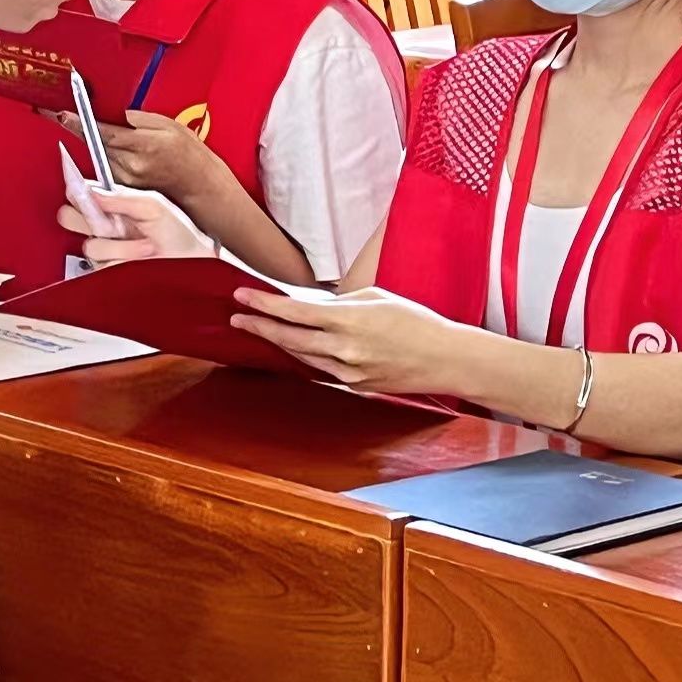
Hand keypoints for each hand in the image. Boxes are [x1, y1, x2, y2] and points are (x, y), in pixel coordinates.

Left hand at [55, 109, 218, 198]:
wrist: (201, 187)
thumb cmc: (190, 155)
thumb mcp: (170, 126)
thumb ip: (142, 119)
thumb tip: (120, 115)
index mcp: (143, 146)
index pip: (103, 133)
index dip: (80, 123)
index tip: (62, 115)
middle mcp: (132, 166)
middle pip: (96, 145)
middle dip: (82, 131)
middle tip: (65, 117)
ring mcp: (128, 181)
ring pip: (100, 158)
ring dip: (93, 145)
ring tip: (91, 133)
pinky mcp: (126, 191)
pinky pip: (108, 170)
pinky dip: (105, 159)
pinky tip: (110, 152)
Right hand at [57, 186, 211, 264]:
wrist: (191, 262)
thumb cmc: (176, 232)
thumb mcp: (151, 206)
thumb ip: (119, 199)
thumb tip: (91, 191)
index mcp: (112, 206)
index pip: (79, 196)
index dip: (75, 194)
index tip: (80, 194)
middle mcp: (104, 228)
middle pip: (69, 219)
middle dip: (82, 220)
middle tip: (107, 223)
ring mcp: (106, 251)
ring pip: (92, 246)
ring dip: (121, 246)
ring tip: (145, 245)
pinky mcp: (109, 272)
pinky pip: (102, 268)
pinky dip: (125, 262)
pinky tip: (141, 260)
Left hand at [230, 287, 456, 393]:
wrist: (444, 359)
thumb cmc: (414, 321)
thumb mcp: (375, 299)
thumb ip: (340, 303)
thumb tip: (311, 305)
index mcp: (349, 320)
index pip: (294, 312)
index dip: (264, 304)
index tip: (242, 295)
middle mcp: (344, 349)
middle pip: (290, 338)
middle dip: (260, 326)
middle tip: (237, 316)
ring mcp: (348, 372)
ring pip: (302, 356)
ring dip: (279, 341)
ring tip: (259, 328)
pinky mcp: (355, 386)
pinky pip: (322, 368)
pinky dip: (306, 355)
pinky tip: (294, 345)